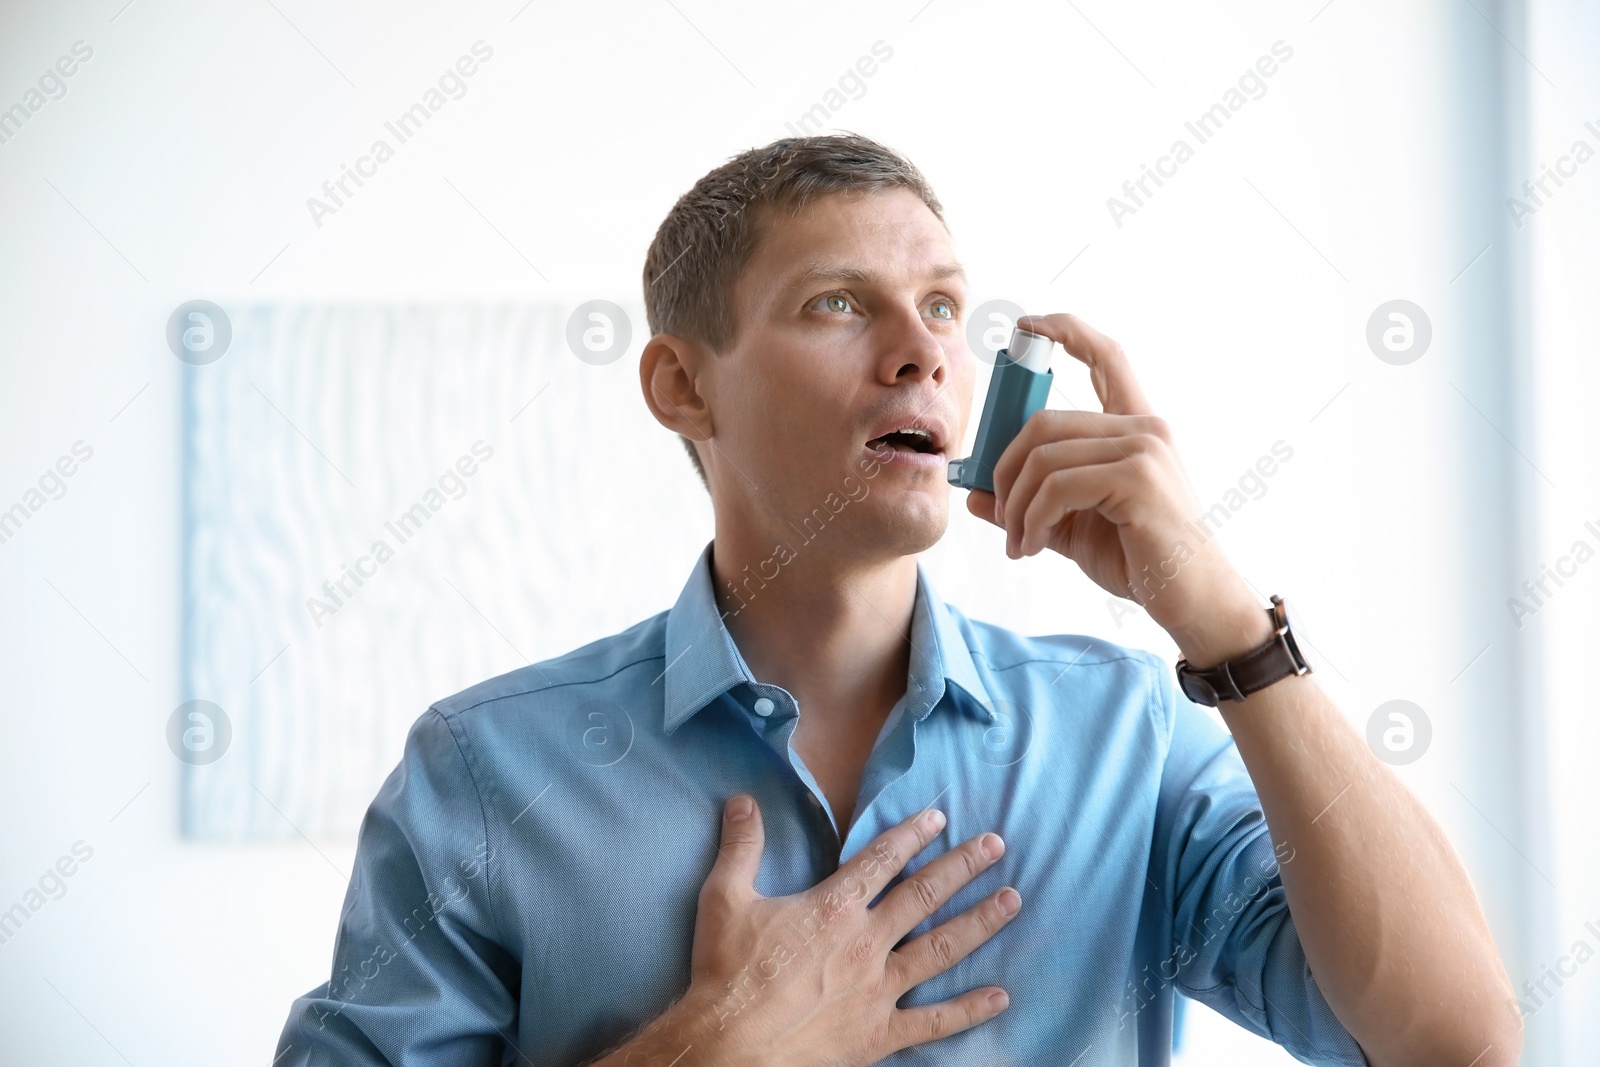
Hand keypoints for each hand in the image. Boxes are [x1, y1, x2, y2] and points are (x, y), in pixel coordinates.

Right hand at [682, 794, 1019, 1066]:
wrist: (729, 1048)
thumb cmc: (725, 975)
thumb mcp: (724, 899)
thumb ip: (741, 846)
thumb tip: (742, 799)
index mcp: (832, 907)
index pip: (882, 860)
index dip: (912, 835)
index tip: (940, 818)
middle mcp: (865, 942)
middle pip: (925, 895)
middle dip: (963, 866)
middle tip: (996, 844)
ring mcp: (878, 990)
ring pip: (940, 949)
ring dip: (979, 923)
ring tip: (1012, 900)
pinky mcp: (880, 1034)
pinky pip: (933, 1021)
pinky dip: (968, 1011)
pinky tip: (1000, 997)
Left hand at [964, 313, 1267, 665]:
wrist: (1192, 602)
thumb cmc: (1140, 561)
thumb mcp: (1074, 528)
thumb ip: (1031, 505)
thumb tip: (972, 494)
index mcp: (1136, 428)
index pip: (1107, 357)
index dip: (1067, 330)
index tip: (1029, 325)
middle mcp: (1145, 427)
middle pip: (1043, 420)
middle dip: (1005, 469)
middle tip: (1004, 517)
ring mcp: (1144, 449)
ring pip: (1043, 455)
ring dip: (1017, 505)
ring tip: (1020, 543)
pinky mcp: (1138, 479)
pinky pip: (1056, 485)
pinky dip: (1033, 518)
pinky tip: (1033, 546)